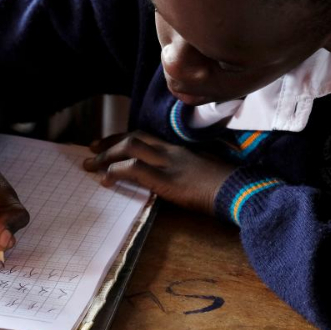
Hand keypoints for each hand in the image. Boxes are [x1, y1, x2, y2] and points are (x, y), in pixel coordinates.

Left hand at [83, 131, 235, 214]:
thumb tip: (175, 182)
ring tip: (91, 165)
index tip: (107, 143)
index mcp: (181, 151)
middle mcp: (172, 152)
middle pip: (134, 137)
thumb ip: (188, 172)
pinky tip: (105, 179)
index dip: (123, 138)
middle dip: (109, 143)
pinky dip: (116, 171)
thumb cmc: (228, 187)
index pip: (146, 137)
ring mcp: (169, 164)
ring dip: (106, 156)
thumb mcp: (206, 174)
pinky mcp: (166, 180)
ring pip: (129, 148)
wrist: (240, 192)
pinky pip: (134, 169)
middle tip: (90, 149)